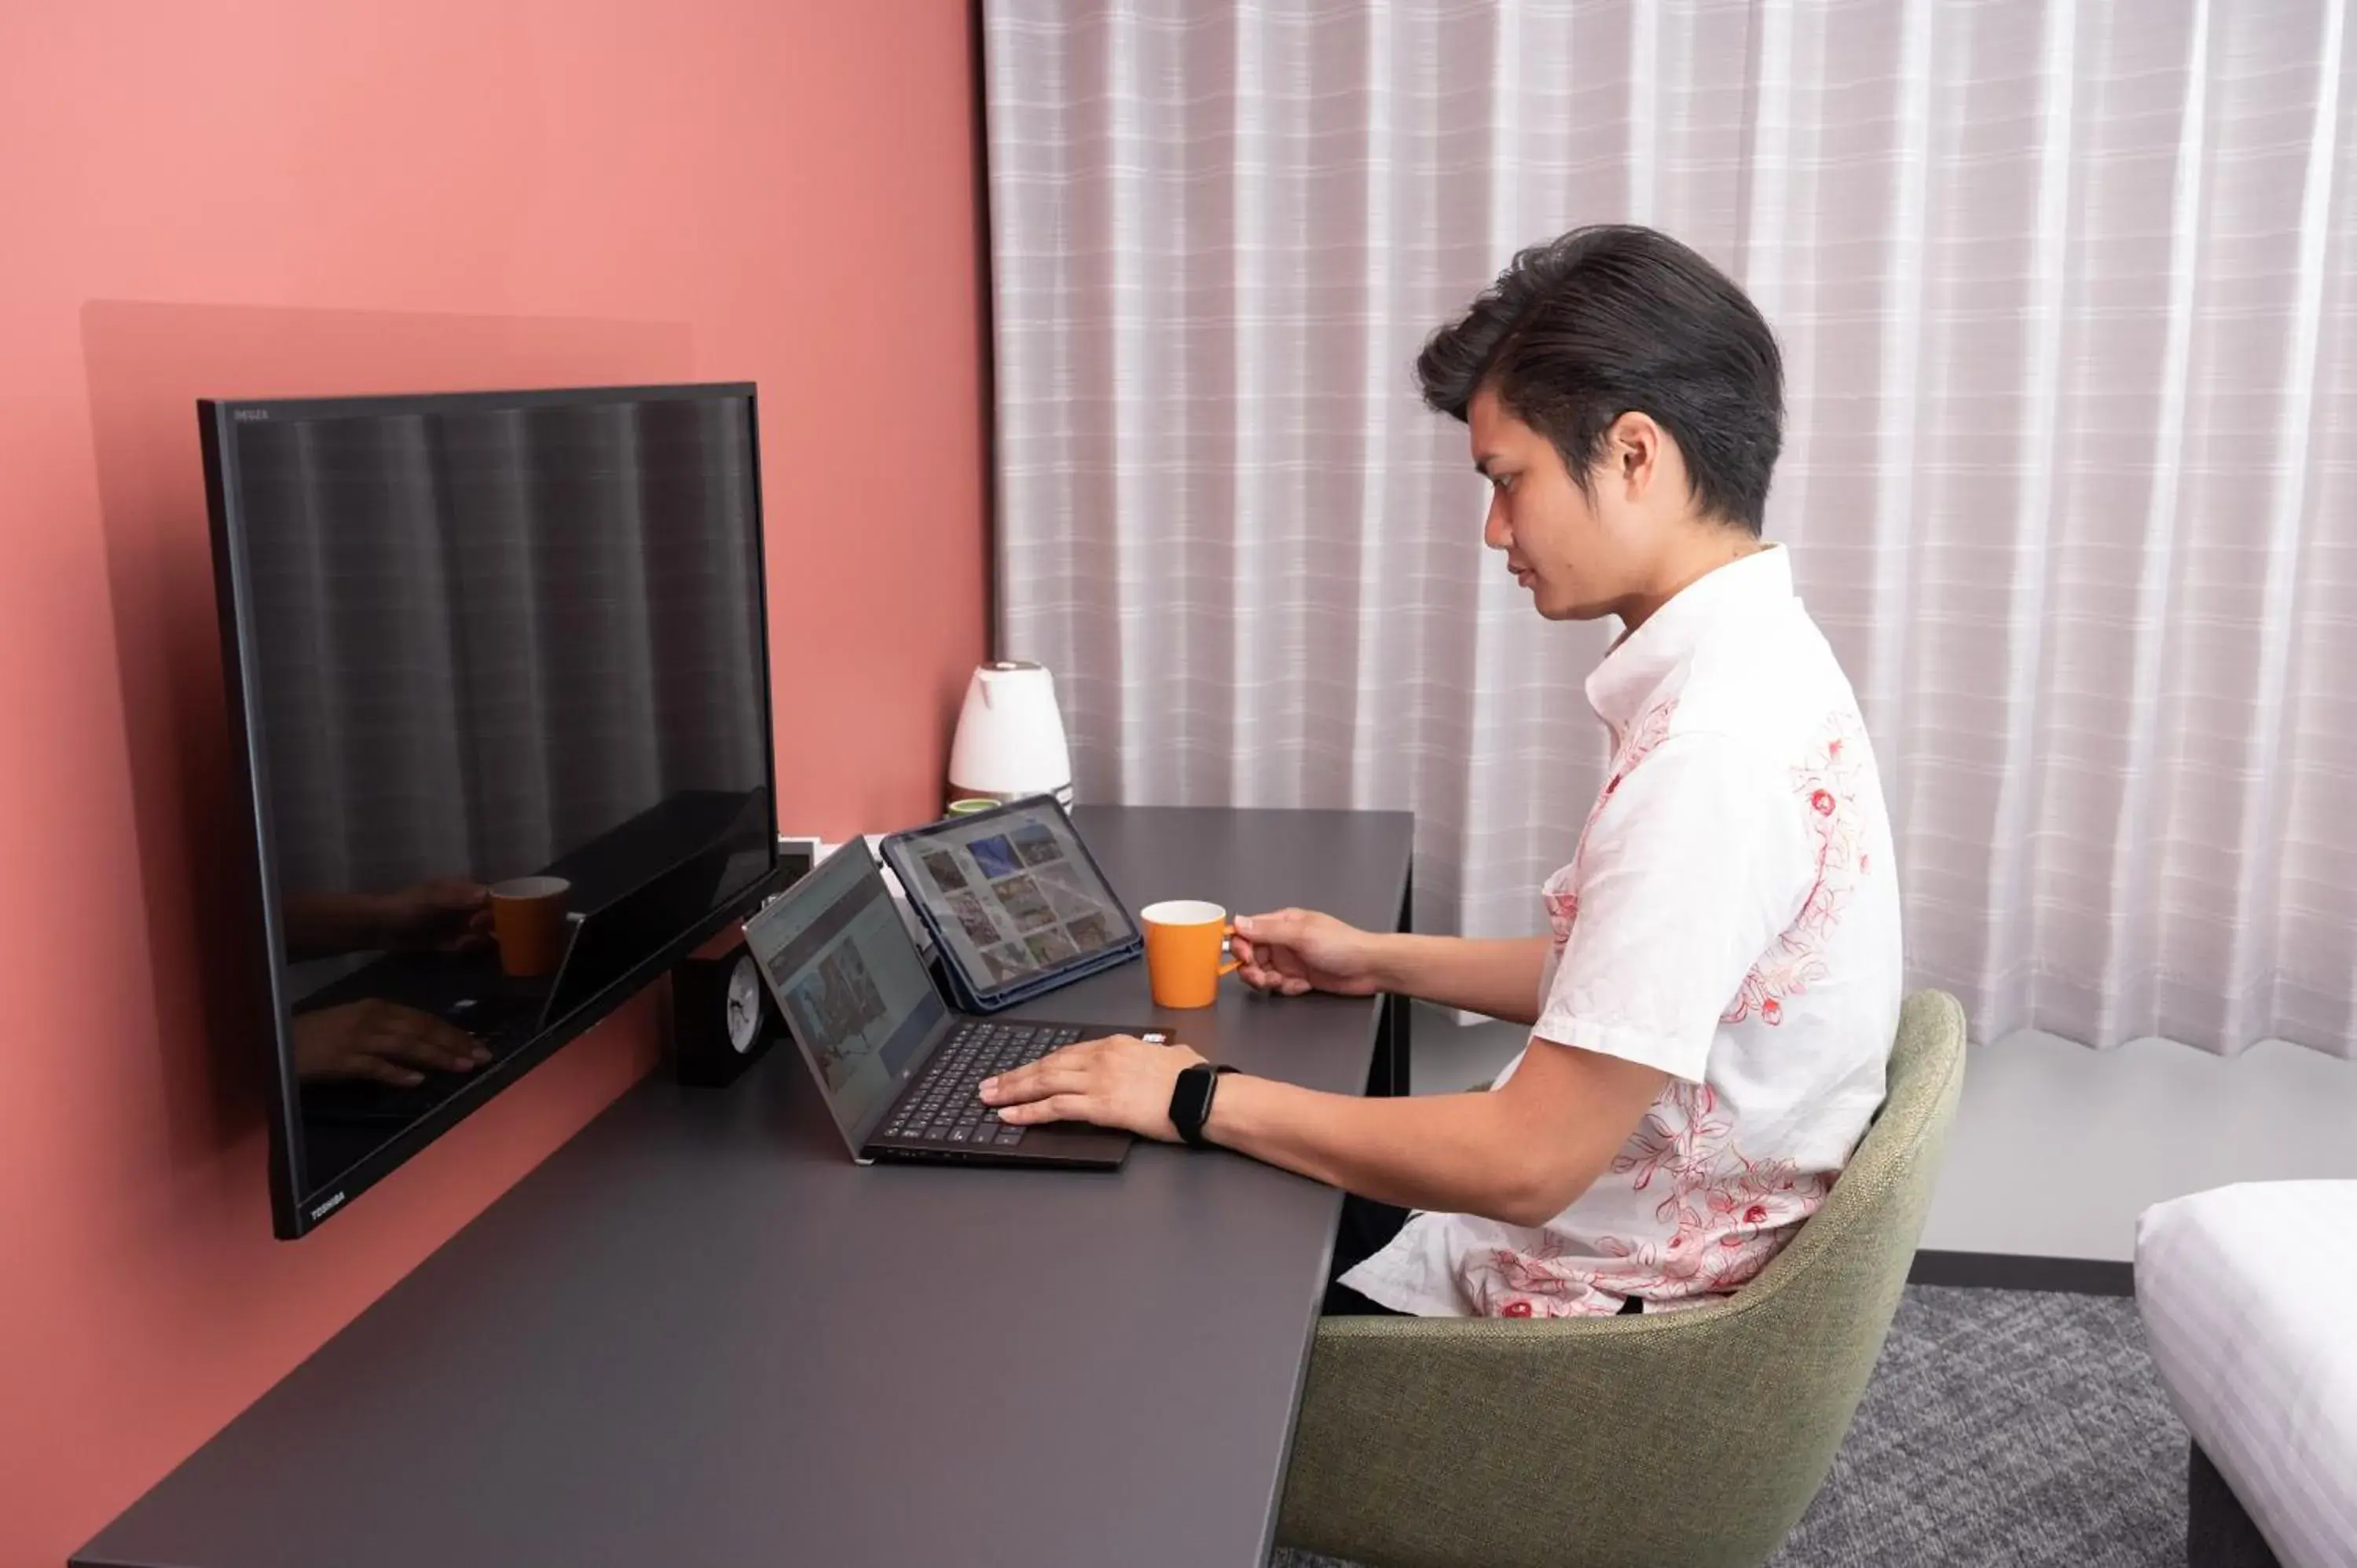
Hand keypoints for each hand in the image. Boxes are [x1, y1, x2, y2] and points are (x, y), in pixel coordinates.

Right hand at [291, 999, 490, 1087]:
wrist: (278, 1041)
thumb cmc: (318, 1033)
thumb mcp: (357, 1022)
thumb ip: (387, 1030)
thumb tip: (421, 1046)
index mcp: (377, 1007)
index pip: (423, 1018)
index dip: (451, 1031)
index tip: (476, 1042)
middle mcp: (372, 1018)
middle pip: (421, 1030)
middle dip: (454, 1043)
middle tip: (482, 1056)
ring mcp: (357, 1039)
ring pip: (406, 1045)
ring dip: (437, 1056)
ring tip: (463, 1066)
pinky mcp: (342, 1060)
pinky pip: (375, 1067)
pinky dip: (397, 1073)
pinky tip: (417, 1080)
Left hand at [372, 877, 493, 953]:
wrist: (382, 928)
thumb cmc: (407, 906)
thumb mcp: (432, 899)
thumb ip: (458, 897)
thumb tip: (486, 894)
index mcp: (467, 888)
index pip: (496, 896)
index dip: (502, 908)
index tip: (494, 920)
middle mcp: (470, 905)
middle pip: (496, 916)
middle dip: (490, 927)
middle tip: (472, 933)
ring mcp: (463, 923)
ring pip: (486, 933)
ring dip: (478, 940)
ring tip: (461, 943)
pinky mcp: (456, 940)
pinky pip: (472, 945)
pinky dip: (467, 948)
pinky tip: (454, 948)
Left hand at [979, 1035, 1207, 1141]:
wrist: (1202, 1096)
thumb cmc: (1192, 1080)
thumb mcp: (1170, 1056)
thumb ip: (1155, 1054)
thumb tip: (1160, 1057)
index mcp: (1115, 1045)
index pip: (1067, 1053)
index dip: (1039, 1064)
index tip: (1021, 1070)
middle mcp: (1101, 1058)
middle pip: (1047, 1065)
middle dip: (1014, 1076)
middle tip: (989, 1084)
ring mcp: (1098, 1080)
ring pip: (1044, 1083)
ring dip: (1012, 1091)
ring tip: (989, 1099)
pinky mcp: (1099, 1106)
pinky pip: (1055, 1107)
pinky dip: (1028, 1111)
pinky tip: (1010, 1116)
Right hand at [1230, 908, 1384, 996]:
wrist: (1369, 968)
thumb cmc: (1342, 944)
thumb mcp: (1301, 935)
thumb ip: (1267, 931)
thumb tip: (1238, 922)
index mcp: (1283, 923)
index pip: (1249, 930)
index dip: (1240, 944)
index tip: (1243, 957)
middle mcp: (1284, 941)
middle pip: (1252, 955)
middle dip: (1252, 968)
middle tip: (1260, 975)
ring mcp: (1291, 960)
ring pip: (1263, 972)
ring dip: (1267, 980)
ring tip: (1281, 982)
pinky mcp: (1299, 977)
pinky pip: (1280, 985)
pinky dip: (1286, 988)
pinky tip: (1301, 985)